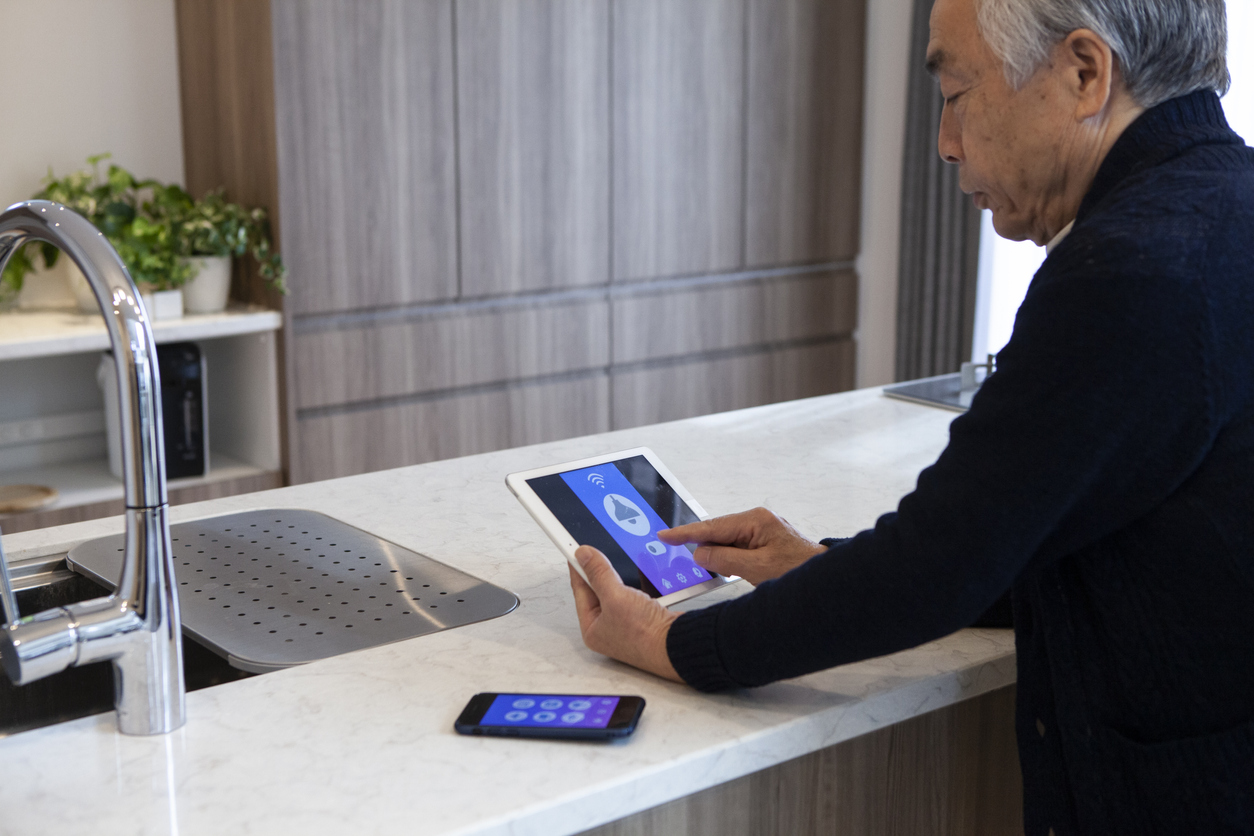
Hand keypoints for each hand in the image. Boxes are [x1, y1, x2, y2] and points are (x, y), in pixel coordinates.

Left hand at [568, 546, 682, 681]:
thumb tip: (583, 555)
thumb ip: (598, 573)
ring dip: (623, 576)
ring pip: (620, 591)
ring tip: (621, 561)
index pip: (580, 590)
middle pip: (599, 590)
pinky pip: (637, 594)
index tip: (576, 548)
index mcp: (592, 627)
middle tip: (599, 550)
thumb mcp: (615, 597)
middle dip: (601, 571)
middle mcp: (608, 628)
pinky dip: (640, 583)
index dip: (577, 567)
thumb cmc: (645, 635)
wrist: (678, 645)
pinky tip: (642, 573)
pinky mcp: (645, 619)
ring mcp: (628, 624)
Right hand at [659, 507, 826, 585]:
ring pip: (726, 541)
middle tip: (685, 554)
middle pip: (717, 532)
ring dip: (719, 556)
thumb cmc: (798, 571)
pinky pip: (737, 547)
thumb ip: (724, 559)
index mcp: (755, 521)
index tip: (664, 535)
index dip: (685, 533)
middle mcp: (757, 520)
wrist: (826, 579)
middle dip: (703, 547)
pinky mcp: (764, 541)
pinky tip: (731, 569)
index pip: (711, 527)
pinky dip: (729, 558)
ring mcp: (761, 529)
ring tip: (722, 569)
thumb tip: (700, 553)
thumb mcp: (756, 569)